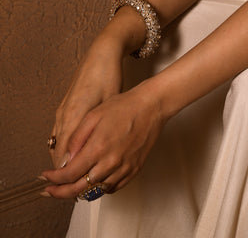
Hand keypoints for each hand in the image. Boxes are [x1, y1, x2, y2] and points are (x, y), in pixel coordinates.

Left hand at [41, 83, 163, 198]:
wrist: (152, 106)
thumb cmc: (124, 106)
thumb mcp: (93, 115)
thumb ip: (76, 139)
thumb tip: (64, 160)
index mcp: (98, 148)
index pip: (69, 175)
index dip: (54, 179)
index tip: (46, 177)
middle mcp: (110, 163)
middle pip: (79, 189)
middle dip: (61, 191)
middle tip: (50, 190)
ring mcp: (123, 169)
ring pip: (95, 191)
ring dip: (80, 190)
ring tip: (70, 185)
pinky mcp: (134, 170)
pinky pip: (112, 188)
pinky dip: (100, 188)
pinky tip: (94, 180)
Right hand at [47, 36, 123, 171]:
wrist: (102, 54)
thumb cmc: (108, 76)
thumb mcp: (107, 104)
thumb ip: (95, 130)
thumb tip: (87, 153)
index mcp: (74, 115)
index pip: (64, 153)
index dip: (68, 171)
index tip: (75, 183)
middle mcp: (64, 114)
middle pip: (58, 150)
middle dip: (65, 169)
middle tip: (76, 182)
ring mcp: (63, 109)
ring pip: (57, 142)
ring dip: (64, 157)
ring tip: (77, 170)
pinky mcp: (65, 106)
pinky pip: (60, 131)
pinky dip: (65, 144)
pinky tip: (76, 150)